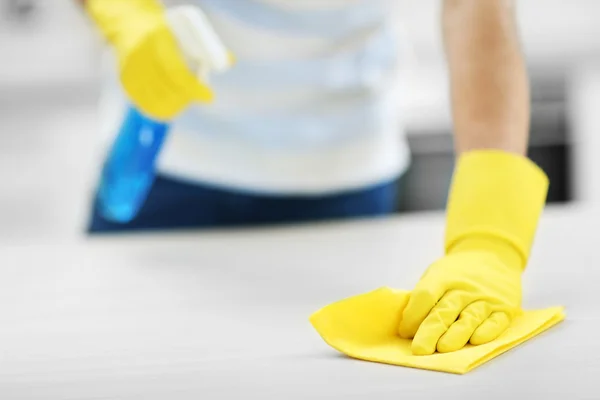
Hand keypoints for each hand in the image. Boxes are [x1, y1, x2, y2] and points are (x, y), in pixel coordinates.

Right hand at [86, 0, 220, 119]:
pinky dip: (160, 108)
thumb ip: (208, 47)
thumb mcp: (185, 32)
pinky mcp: (126, 81)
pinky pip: (145, 104)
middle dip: (188, 97)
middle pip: (169, 90)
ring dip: (176, 105)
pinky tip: (169, 104)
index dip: (195, 89)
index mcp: (157, 40)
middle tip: (198, 95)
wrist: (131, 25)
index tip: (209, 96)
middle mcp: (141, 55)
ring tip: (184, 98)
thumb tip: (230, 61)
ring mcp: (131, 70)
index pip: (177, 73)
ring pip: (157, 101)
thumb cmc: (167, 32)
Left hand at [398, 249, 521, 354]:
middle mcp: (464, 288)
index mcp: (443, 277)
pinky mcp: (504, 308)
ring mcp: (486, 298)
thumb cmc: (456, 272)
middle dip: (430, 331)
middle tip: (419, 349)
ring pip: (469, 318)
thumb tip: (409, 326)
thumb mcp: (436, 273)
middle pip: (445, 310)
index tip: (404, 331)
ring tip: (443, 348)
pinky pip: (496, 322)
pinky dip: (486, 331)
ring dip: (456, 334)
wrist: (491, 255)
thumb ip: (425, 294)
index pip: (425, 295)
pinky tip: (476, 340)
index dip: (413, 314)